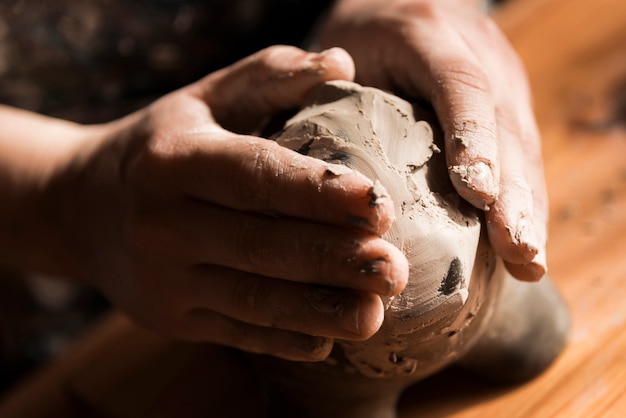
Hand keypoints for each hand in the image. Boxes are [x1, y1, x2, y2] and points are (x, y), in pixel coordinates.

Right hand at [50, 46, 408, 360]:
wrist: (81, 207)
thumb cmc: (160, 146)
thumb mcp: (204, 99)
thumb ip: (270, 75)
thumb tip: (342, 64)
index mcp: (174, 160)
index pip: (255, 176)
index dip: (317, 193)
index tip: (378, 206)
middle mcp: (163, 223)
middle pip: (260, 245)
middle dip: (332, 260)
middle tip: (393, 270)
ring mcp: (164, 279)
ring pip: (252, 301)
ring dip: (317, 311)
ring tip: (374, 314)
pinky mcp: (172, 318)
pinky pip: (236, 333)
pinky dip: (284, 339)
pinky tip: (328, 341)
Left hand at [315, 0, 547, 280]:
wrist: (395, 11)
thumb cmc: (357, 43)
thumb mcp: (335, 56)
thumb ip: (323, 96)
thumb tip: (322, 174)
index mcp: (425, 33)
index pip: (459, 82)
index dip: (471, 136)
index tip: (477, 194)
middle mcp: (476, 51)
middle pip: (504, 122)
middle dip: (514, 190)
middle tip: (517, 247)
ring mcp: (500, 76)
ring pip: (523, 143)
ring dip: (528, 207)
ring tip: (528, 261)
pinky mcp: (507, 103)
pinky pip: (521, 155)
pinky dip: (524, 204)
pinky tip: (524, 251)